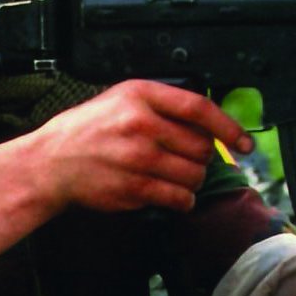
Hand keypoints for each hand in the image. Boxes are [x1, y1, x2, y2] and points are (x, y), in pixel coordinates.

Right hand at [28, 80, 248, 213]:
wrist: (51, 161)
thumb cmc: (90, 129)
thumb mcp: (123, 99)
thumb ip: (162, 105)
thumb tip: (210, 124)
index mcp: (142, 95)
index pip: (199, 108)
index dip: (229, 127)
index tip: (245, 142)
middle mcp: (141, 124)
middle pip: (201, 147)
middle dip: (202, 157)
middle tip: (187, 158)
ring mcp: (138, 158)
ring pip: (194, 175)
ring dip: (193, 180)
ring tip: (175, 176)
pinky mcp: (133, 188)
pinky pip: (179, 198)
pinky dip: (183, 200)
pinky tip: (171, 194)